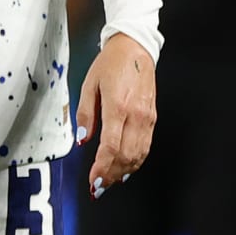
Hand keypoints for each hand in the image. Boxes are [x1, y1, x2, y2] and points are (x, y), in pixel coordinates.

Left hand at [76, 35, 156, 198]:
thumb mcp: (88, 84)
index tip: (93, 181)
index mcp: (117, 106)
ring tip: (110, 180)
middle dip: (111, 175)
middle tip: (98, 186)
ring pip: (138, 154)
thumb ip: (85, 113)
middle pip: (125, 156)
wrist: (135, 47)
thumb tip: (83, 139)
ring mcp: (146, 117)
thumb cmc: (110, 64)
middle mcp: (135, 115)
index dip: (101, 168)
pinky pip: (145, 146)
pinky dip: (136, 161)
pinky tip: (125, 167)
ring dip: (124, 172)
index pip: (110, 147)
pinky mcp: (152, 117)